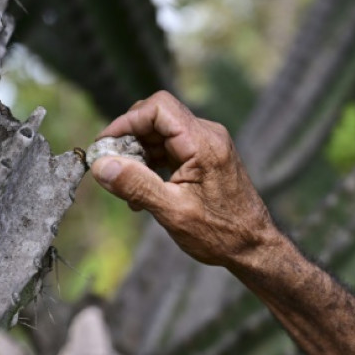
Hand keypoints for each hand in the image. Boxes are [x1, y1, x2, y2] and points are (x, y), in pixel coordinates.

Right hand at [91, 91, 278, 268]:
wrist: (254, 247)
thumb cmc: (221, 233)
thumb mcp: (173, 212)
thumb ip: (136, 185)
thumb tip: (101, 165)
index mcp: (203, 143)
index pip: (158, 107)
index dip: (126, 122)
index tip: (104, 147)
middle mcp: (208, 136)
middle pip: (156, 118)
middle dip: (129, 141)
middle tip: (112, 171)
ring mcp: (207, 146)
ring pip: (160, 135)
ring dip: (138, 157)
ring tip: (128, 192)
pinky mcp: (205, 158)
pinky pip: (170, 150)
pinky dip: (151, 166)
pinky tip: (142, 193)